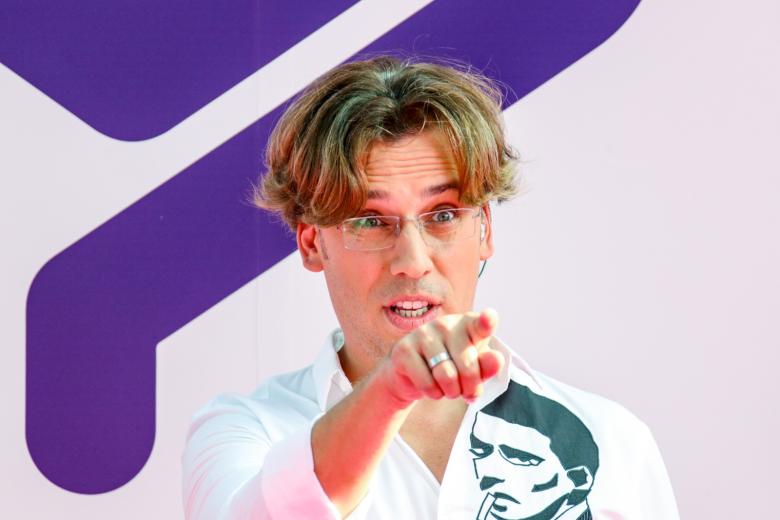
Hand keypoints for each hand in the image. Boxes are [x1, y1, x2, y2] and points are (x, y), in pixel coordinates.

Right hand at [377, 308, 504, 406]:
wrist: (411, 376)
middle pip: (468, 365)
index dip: (486, 322)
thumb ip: (486, 366)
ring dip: (451, 392)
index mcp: (467, 324)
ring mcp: (423, 333)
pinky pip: (427, 383)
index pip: (480, 325)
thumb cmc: (451, 368)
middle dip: (470, 388)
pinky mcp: (404, 349)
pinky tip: (432, 388)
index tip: (490, 318)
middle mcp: (445, 324)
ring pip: (446, 376)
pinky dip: (434, 394)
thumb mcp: (473, 369)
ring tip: (449, 390)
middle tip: (467, 392)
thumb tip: (497, 359)